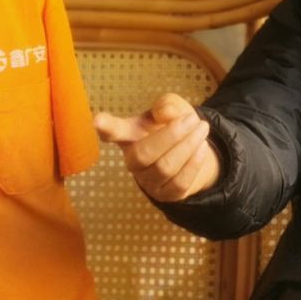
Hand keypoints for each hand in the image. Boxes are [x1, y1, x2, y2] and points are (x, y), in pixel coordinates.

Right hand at [94, 93, 219, 202]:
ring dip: (188, 147)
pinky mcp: (166, 195)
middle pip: (143, 154)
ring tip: (202, 129)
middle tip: (192, 119)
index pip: (114, 132)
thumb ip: (168, 105)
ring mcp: (148, 181)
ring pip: (165, 168)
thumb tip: (165, 114)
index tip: (98, 121)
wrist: (192, 150)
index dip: (106, 127)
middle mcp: (132, 161)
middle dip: (172, 136)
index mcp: (128, 135)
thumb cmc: (172, 126)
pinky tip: (202, 147)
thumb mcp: (172, 108)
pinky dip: (194, 163)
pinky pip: (180, 183)